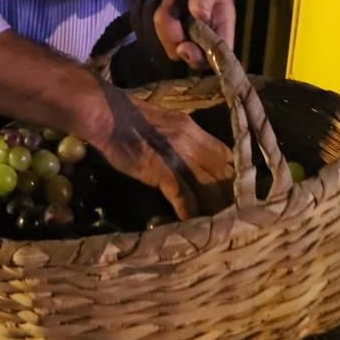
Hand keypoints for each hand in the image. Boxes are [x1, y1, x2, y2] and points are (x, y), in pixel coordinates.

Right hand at [91, 84, 234, 220]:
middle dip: (227, 195)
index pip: (226, 154)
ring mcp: (178, 157)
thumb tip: (193, 156)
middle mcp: (191, 142)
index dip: (232, 174)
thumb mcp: (165, 122)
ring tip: (215, 224)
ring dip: (213, 208)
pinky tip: (191, 223)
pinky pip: (184, 197)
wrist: (106, 115)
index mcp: (193, 129)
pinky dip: (189, 212)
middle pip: (222, 174)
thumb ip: (183, 138)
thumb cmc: (128, 118)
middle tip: (230, 213)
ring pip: (207, 187)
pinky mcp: (162, 171)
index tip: (233, 190)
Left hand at [134, 0, 235, 70]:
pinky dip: (143, 9)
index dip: (198, 58)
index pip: (213, 58)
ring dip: (154, 12)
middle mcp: (196, 42)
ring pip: (154, 42)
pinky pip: (140, 29)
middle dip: (168, 29)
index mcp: (219, 30)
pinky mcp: (149, 34)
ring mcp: (171, 40)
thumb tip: (201, 16)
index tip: (185, 46)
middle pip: (178, 53)